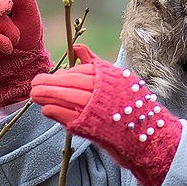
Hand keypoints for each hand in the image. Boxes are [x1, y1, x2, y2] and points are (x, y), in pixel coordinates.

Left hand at [31, 45, 181, 185]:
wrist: (152, 138)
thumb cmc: (134, 108)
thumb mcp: (119, 79)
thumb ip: (95, 63)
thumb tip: (76, 48)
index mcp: (110, 78)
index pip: (79, 72)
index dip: (63, 74)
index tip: (53, 76)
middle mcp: (103, 91)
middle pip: (69, 83)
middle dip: (49, 83)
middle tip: (35, 84)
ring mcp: (97, 109)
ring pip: (65, 98)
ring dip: (47, 96)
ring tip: (35, 95)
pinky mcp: (92, 127)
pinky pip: (67, 116)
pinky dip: (55, 112)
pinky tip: (45, 109)